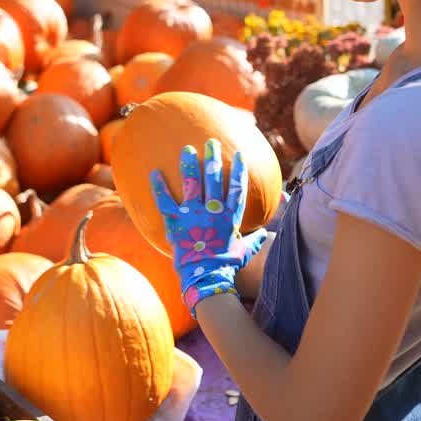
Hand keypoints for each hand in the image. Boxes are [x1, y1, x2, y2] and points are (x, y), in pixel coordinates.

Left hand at [150, 139, 267, 316]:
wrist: (206, 277)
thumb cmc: (227, 266)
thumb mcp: (244, 251)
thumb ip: (254, 240)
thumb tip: (267, 234)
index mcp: (230, 216)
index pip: (236, 187)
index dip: (238, 170)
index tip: (239, 155)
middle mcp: (213, 210)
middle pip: (214, 178)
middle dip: (213, 158)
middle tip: (211, 142)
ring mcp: (194, 214)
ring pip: (192, 183)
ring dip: (189, 164)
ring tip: (187, 149)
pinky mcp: (176, 221)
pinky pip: (165, 200)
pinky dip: (158, 186)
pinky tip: (153, 172)